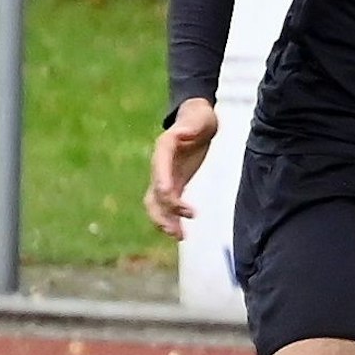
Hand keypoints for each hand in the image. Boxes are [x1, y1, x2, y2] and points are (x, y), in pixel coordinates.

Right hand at [145, 98, 219, 239]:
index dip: (162, 181)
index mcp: (164, 148)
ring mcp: (164, 176)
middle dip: (163, 211)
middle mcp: (160, 165)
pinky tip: (181, 233)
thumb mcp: (199, 118)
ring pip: (157, 204)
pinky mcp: (173, 184)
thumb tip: (183, 133)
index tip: (168, 195)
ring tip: (179, 236)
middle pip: (155, 192)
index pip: (160, 167)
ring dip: (165, 221)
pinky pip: (168, 206)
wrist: (197, 119)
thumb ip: (191, 127)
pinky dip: (172, 219)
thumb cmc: (198, 118)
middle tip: (175, 228)